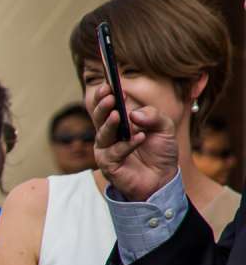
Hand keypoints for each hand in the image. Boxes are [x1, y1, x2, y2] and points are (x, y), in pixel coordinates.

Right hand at [92, 78, 180, 202]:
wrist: (164, 179)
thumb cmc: (160, 153)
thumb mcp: (165, 128)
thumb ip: (153, 116)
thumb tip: (134, 113)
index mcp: (119, 123)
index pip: (107, 106)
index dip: (105, 95)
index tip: (109, 85)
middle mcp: (109, 135)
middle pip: (99, 117)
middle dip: (102, 106)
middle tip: (108, 95)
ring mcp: (107, 150)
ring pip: (103, 134)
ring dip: (110, 124)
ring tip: (119, 115)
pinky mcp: (109, 165)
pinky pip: (115, 152)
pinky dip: (128, 144)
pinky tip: (141, 137)